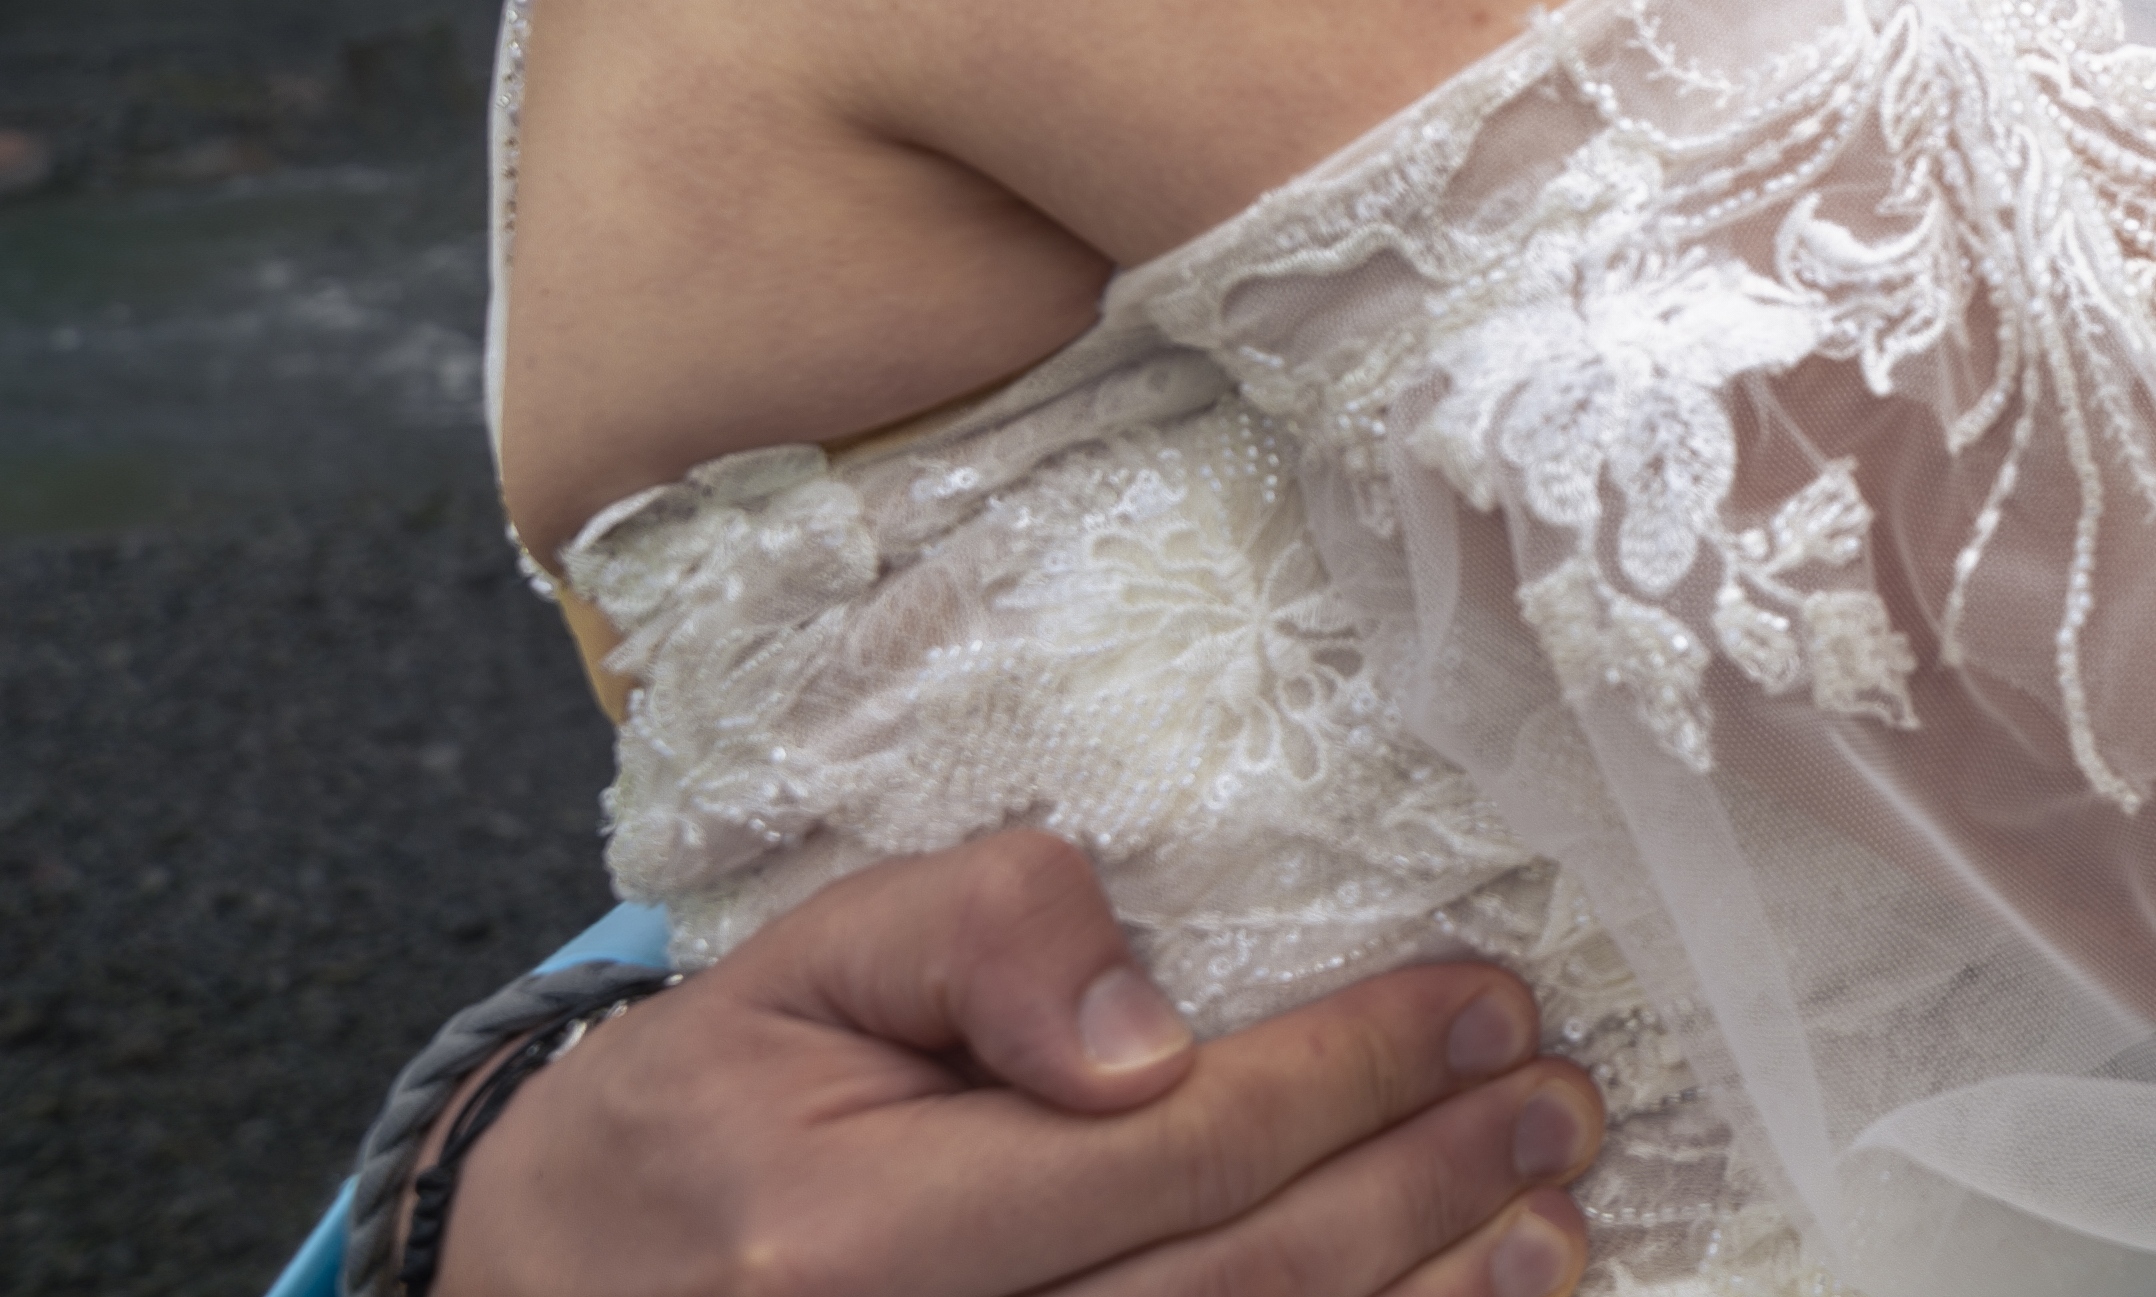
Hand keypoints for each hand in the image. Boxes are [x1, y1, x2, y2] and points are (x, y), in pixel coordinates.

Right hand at [442, 830, 1603, 1296]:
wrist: (554, 1291)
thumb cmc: (710, 1110)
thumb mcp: (811, 963)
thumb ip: (987, 937)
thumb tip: (1153, 1032)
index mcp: (847, 1241)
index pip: (1174, 1151)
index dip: (1354, 1076)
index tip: (1491, 1009)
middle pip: (1234, 1292)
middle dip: (1422, 1192)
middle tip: (1558, 1109)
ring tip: (1546, 1230)